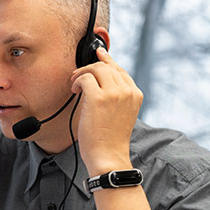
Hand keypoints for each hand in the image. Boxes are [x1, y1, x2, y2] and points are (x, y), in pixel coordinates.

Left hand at [70, 47, 142, 175]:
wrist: (108, 155)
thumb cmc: (110, 139)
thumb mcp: (121, 114)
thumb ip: (117, 96)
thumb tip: (99, 80)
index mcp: (135, 94)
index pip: (120, 70)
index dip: (107, 60)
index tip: (98, 53)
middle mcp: (127, 91)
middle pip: (107, 66)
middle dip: (90, 67)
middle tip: (77, 77)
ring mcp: (114, 93)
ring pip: (96, 68)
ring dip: (81, 73)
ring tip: (74, 85)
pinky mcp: (98, 98)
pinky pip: (85, 78)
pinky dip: (76, 82)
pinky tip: (74, 91)